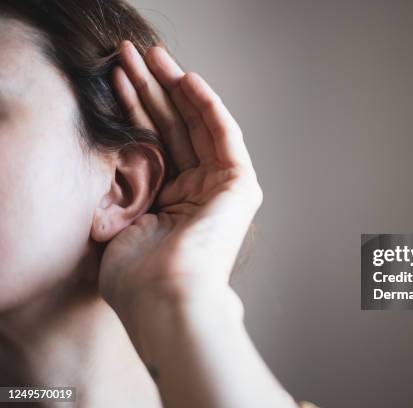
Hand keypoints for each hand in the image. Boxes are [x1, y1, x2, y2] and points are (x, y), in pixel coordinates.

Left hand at [99, 40, 261, 328]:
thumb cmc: (138, 275)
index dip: (134, 110)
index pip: (154, 144)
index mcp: (171, 204)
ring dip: (176, 89)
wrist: (165, 298)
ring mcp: (222, 189)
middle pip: (174, 130)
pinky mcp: (240, 185)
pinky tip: (188, 79)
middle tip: (133, 55)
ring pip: (197, 126)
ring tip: (154, 55)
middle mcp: (198, 193)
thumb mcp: (117, 220)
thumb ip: (121, 186)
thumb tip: (111, 157)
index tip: (115, 79)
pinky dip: (208, 107)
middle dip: (153, 90)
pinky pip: (224, 136)